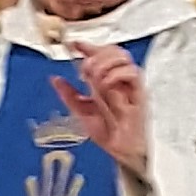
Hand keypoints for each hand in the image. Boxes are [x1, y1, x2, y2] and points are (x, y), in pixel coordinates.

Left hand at [50, 45, 149, 174]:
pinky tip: (106, 84)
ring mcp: (130, 85)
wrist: (122, 152)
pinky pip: (133, 73)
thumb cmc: (109, 133)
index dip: (87, 46)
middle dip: (96, 54)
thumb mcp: (81, 112)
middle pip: (114, 50)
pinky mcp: (140, 93)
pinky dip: (116, 74)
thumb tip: (55, 79)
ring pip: (123, 57)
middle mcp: (120, 79)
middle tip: (84, 69)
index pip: (100, 54)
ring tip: (94, 77)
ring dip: (105, 62)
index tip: (73, 44)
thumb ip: (69, 95)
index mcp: (107, 80)